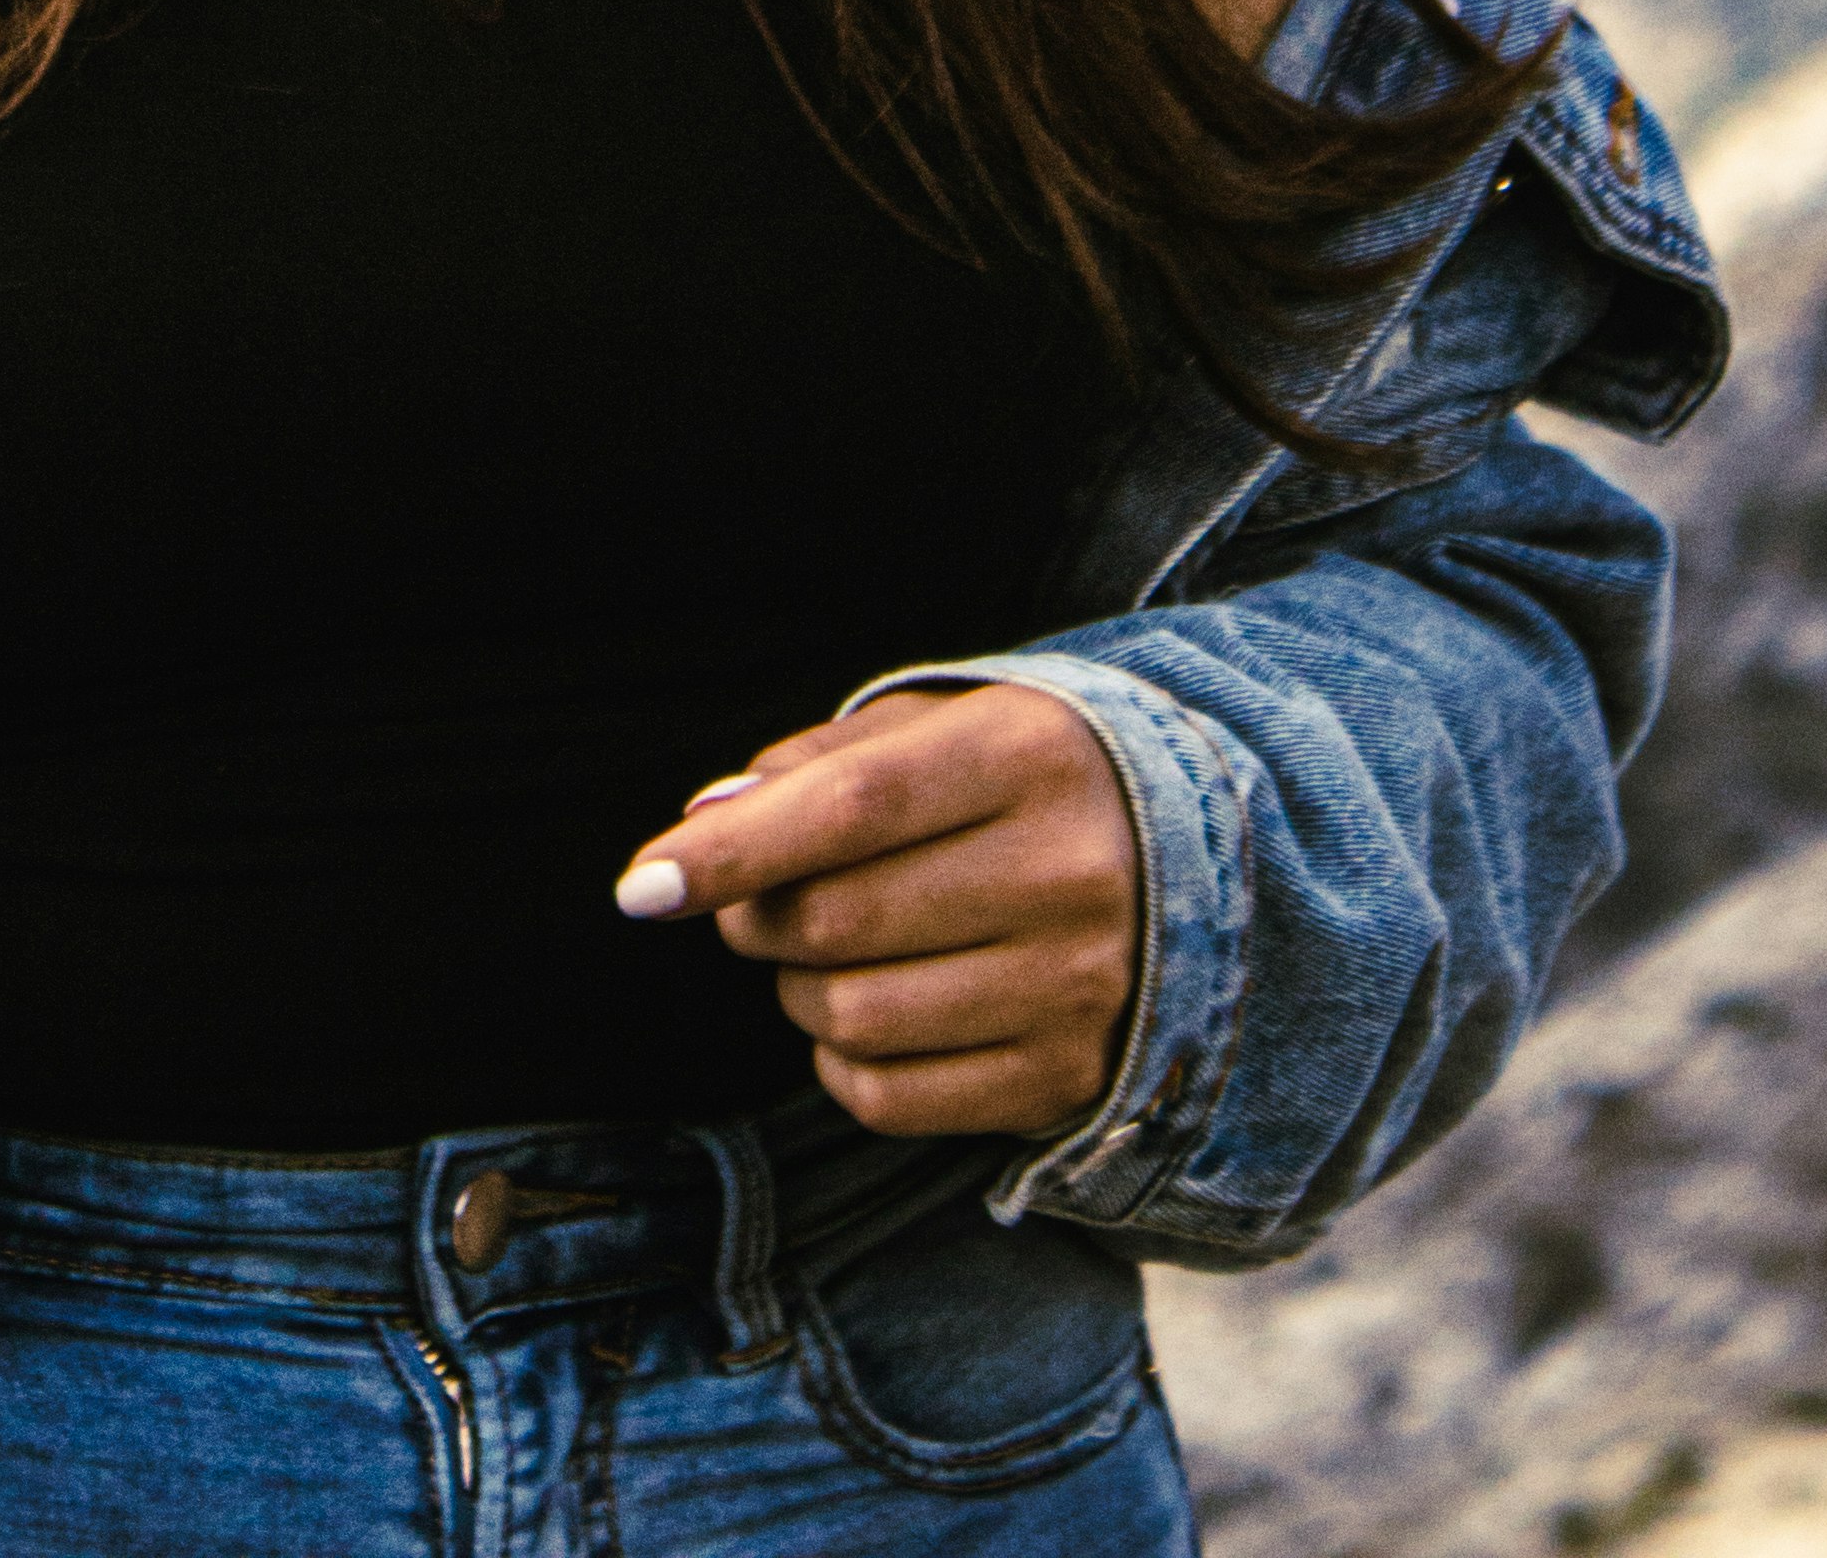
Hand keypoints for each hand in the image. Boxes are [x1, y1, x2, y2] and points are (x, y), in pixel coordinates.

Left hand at [612, 685, 1141, 1139]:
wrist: (1184, 864)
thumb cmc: (1015, 783)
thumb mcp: (936, 729)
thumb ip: (818, 764)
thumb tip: (705, 822)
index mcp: (1027, 758)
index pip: (853, 808)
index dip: (736, 850)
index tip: (642, 887)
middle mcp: (1065, 875)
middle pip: (836, 919)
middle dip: (758, 915)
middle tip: (758, 900)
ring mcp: (1075, 988)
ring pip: (851, 1017)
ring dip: (799, 989)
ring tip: (835, 950)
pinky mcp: (1065, 1080)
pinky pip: (889, 1098)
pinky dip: (843, 1062)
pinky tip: (874, 1012)